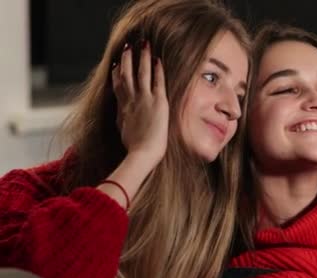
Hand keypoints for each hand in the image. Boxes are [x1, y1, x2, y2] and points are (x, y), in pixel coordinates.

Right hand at [112, 41, 168, 167]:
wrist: (141, 153)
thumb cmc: (133, 147)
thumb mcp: (123, 130)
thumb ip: (123, 119)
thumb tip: (122, 117)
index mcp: (122, 107)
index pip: (117, 84)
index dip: (117, 72)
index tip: (116, 63)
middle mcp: (131, 99)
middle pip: (126, 73)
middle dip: (127, 58)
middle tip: (128, 46)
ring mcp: (144, 99)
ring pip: (141, 72)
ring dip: (142, 57)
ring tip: (144, 44)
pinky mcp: (158, 102)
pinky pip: (157, 81)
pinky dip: (157, 69)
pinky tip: (158, 60)